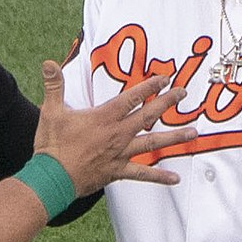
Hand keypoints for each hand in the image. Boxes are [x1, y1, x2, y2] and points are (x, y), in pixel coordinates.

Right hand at [35, 61, 196, 194]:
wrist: (52, 178)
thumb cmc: (52, 146)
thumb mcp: (51, 112)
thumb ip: (54, 86)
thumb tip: (48, 63)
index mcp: (104, 118)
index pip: (131, 97)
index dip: (149, 86)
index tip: (164, 78)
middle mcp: (117, 134)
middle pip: (148, 115)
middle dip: (167, 102)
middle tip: (183, 93)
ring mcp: (121, 153)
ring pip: (153, 143)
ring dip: (175, 137)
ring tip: (194, 133)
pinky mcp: (118, 171)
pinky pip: (143, 174)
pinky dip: (159, 177)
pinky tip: (175, 179)